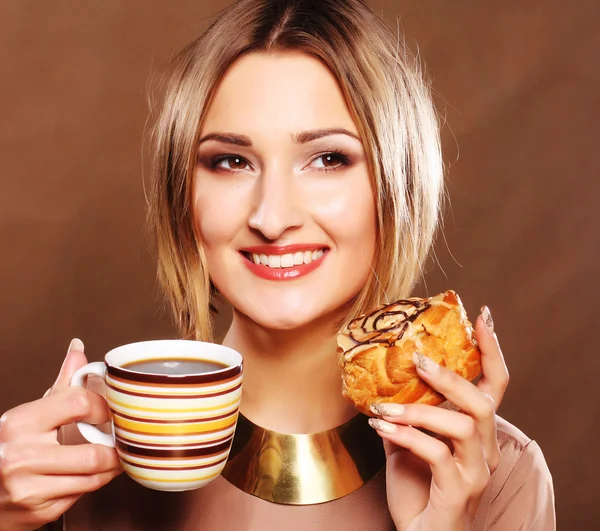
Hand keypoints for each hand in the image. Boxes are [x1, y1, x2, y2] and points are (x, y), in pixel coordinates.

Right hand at [0, 339, 121, 530]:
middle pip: (92, 454)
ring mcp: (28, 488)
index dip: (102, 408)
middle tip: (122, 442)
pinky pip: (80, 496)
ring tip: (114, 457)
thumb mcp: (30, 413)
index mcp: (20, 423)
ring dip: (110, 468)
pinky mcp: (36, 512)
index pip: (77, 403)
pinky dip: (92, 484)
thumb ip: (61, 385)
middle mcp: (20, 456)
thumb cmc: (9, 448)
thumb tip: (78, 349)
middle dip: (115, 450)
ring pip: (91, 478)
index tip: (109, 412)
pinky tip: (91, 475)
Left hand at [369, 306, 508, 530]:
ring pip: (462, 425)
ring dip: (418, 410)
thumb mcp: (406, 444)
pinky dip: (407, 436)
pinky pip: (437, 454)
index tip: (481, 316)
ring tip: (383, 408)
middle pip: (482, 401)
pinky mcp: (459, 490)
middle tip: (419, 360)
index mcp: (478, 433)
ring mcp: (476, 472)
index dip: (492, 350)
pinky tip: (380, 429)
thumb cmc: (417, 490)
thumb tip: (379, 381)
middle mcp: (485, 450)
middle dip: (450, 376)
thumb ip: (403, 415)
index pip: (495, 386)